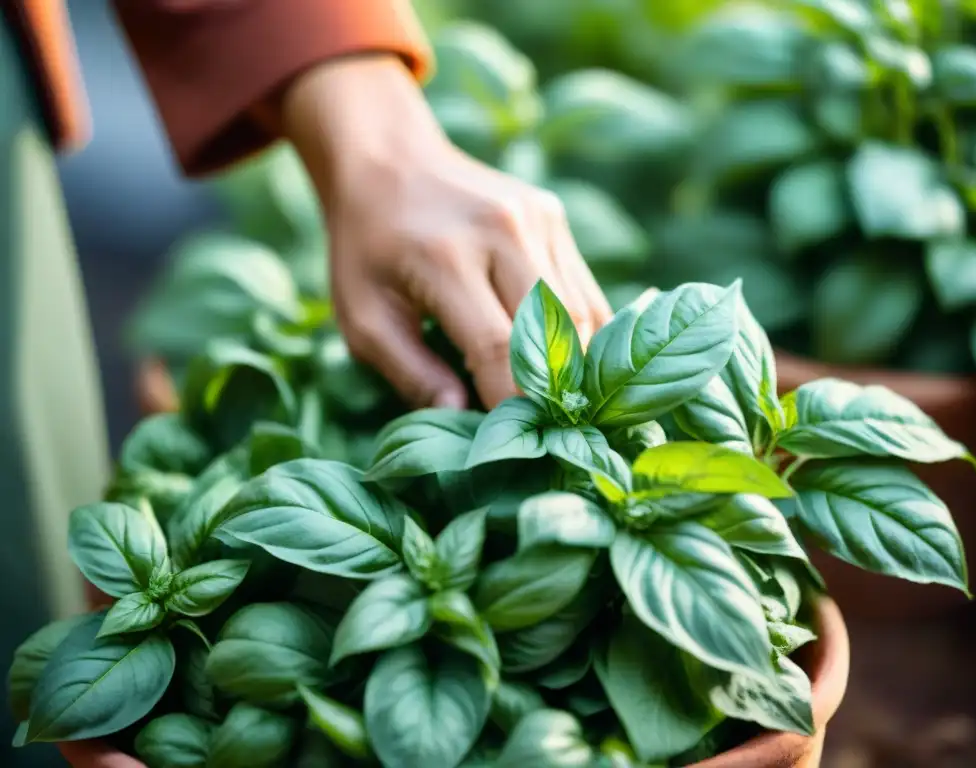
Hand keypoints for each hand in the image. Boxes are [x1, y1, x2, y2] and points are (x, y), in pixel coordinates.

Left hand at [278, 56, 610, 409]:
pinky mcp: (554, 217)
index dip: (513, 406)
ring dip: (574, 365)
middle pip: (554, 333)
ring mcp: (537, 219)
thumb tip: (462, 419)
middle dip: (552, 392)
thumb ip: (410, 372)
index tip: (515, 445)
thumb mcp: (363, 316)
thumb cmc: (367, 248)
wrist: (388, 160)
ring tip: (558, 404)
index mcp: (445, 257)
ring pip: (580, 314)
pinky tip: (564, 361)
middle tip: (545, 433)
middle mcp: (501, 231)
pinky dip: (580, 333)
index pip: (499, 349)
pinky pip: (583, 290)